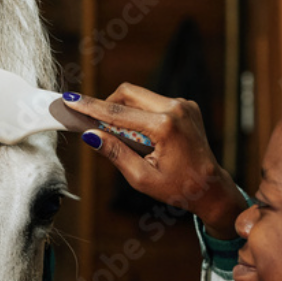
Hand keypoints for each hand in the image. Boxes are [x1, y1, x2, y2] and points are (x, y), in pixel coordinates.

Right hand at [65, 84, 245, 237]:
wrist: (210, 187)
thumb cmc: (177, 188)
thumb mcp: (141, 178)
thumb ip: (115, 153)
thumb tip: (90, 135)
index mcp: (164, 126)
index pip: (118, 112)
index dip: (90, 107)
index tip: (70, 100)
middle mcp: (175, 108)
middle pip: (128, 92)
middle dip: (107, 104)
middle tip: (95, 124)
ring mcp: (183, 104)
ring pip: (140, 96)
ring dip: (125, 111)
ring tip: (124, 138)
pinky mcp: (186, 105)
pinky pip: (153, 102)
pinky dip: (140, 114)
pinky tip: (143, 137)